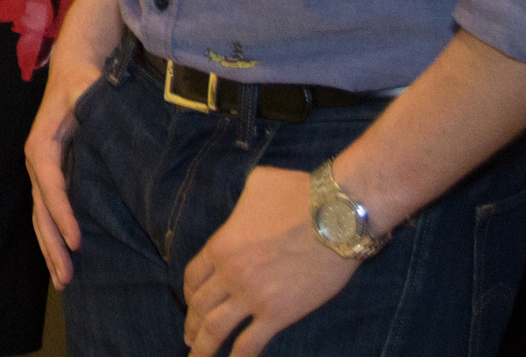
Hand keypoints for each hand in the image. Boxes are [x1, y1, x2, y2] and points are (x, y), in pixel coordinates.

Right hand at [23, 45, 102, 285]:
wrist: (74, 69)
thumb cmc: (84, 80)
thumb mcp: (87, 89)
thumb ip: (91, 106)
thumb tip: (104, 128)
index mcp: (43, 143)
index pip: (51, 184)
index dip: (62, 213)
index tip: (77, 241)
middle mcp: (38, 160)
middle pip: (41, 209)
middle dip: (53, 244)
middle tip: (68, 277)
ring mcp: (43, 170)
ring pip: (41, 216)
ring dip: (51, 248)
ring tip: (64, 280)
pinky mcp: (54, 175)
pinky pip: (50, 210)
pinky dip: (55, 236)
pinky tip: (65, 258)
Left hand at [182, 165, 359, 356]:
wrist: (336, 216)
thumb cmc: (299, 194)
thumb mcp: (257, 184)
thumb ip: (242, 202)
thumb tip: (245, 207)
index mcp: (221, 245)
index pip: (193, 277)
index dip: (189, 294)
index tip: (191, 305)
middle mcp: (230, 273)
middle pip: (200, 306)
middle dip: (192, 325)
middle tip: (190, 339)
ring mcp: (252, 295)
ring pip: (216, 328)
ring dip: (204, 347)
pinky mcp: (278, 313)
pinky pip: (250, 343)